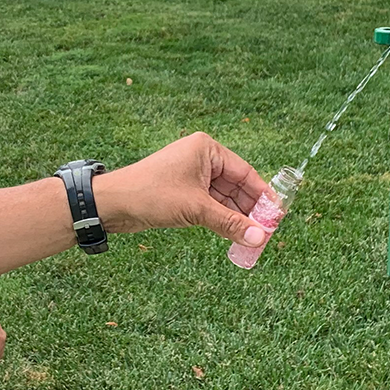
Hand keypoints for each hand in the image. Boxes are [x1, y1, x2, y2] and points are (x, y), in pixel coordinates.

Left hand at [94, 132, 273, 245]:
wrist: (112, 204)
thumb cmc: (152, 195)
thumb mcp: (196, 209)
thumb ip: (230, 223)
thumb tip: (260, 238)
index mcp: (206, 149)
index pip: (245, 172)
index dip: (262, 196)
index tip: (277, 216)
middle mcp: (201, 158)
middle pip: (236, 186)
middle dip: (250, 210)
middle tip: (267, 233)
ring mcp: (191, 176)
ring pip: (223, 199)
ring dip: (236, 218)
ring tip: (253, 239)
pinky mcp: (183, 193)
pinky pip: (209, 205)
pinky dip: (221, 219)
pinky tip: (234, 235)